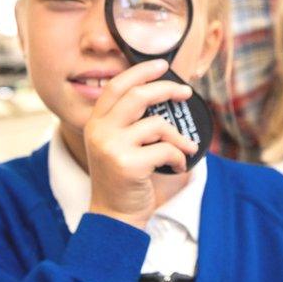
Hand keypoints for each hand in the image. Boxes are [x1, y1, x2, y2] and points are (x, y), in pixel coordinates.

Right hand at [85, 60, 198, 228]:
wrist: (114, 216)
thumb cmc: (124, 180)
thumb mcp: (119, 146)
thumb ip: (131, 123)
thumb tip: (165, 96)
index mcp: (96, 123)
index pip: (117, 86)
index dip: (140, 71)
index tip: (162, 65)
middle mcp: (100, 131)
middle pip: (138, 96)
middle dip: (166, 89)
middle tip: (185, 92)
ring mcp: (112, 147)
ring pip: (157, 125)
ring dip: (179, 137)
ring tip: (186, 148)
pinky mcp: (127, 164)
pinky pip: (166, 150)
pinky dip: (179, 157)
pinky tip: (177, 166)